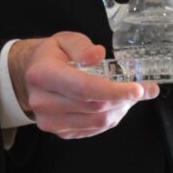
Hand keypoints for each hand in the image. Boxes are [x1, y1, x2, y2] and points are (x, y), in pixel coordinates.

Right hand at [9, 31, 158, 139]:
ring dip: (119, 110)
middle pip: (94, 107)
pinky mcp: (59, 132)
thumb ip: (82, 46)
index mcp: (42, 74)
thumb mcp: (64, 40)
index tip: (137, 89)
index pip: (83, 88)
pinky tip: (113, 104)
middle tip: (142, 90)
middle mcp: (43, 101)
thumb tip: (98, 54)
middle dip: (123, 99)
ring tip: (127, 96)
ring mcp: (50, 120)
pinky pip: (93, 130)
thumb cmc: (51, 56)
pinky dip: (110, 118)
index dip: (113, 91)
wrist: (30, 76)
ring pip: (97, 122)